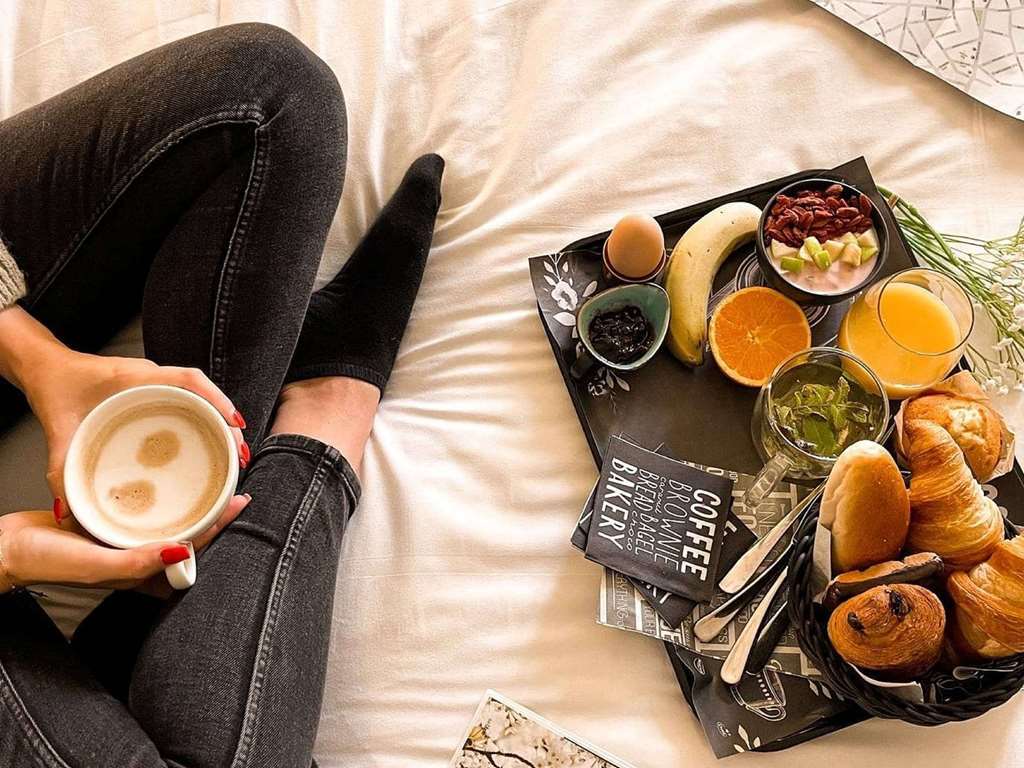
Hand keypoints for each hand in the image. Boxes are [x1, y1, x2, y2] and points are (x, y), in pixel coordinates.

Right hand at [0, 493, 250, 594]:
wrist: (5, 548)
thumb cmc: (44, 561)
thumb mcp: (95, 564)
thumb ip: (138, 562)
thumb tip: (184, 552)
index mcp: (144, 578)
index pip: (194, 552)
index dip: (219, 528)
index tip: (239, 502)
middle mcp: (141, 563)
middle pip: (189, 537)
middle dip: (214, 516)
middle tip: (236, 486)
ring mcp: (128, 545)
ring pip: (172, 524)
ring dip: (194, 506)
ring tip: (215, 481)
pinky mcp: (114, 528)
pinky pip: (148, 514)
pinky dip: (164, 500)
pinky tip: (172, 482)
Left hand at [21, 347, 247, 508]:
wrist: (44, 366)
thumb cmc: (53, 387)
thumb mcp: (57, 428)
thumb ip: (60, 467)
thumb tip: (66, 508)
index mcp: (134, 377)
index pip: (189, 380)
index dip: (217, 400)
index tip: (235, 425)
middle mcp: (151, 376)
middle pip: (203, 393)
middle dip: (227, 420)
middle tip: (240, 453)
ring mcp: (154, 382)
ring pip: (199, 397)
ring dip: (219, 420)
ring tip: (233, 453)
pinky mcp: (152, 391)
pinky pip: (187, 401)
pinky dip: (204, 419)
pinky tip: (210, 443)